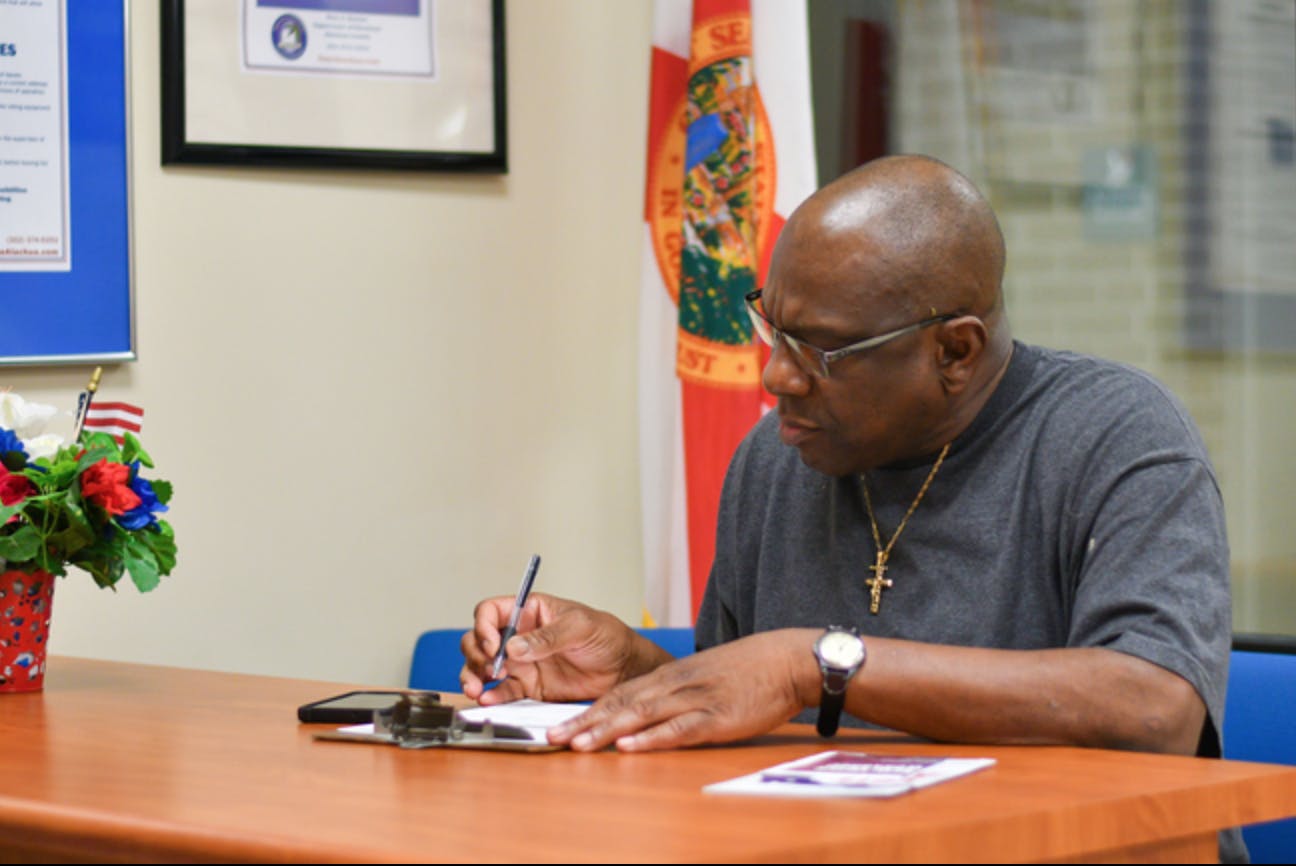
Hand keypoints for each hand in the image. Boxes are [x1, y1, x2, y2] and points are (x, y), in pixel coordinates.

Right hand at [460, 593, 668, 704]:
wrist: (623, 669)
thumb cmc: (605, 636)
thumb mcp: (579, 627)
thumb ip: (547, 637)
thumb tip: (514, 646)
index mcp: (528, 612)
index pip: (490, 612)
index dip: (484, 626)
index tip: (494, 645)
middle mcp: (519, 636)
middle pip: (478, 640)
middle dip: (475, 655)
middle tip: (487, 669)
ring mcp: (521, 663)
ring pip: (484, 667)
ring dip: (474, 676)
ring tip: (478, 689)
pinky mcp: (529, 687)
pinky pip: (503, 692)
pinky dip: (493, 696)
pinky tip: (490, 700)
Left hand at [546, 628, 819, 751]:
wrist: (787, 659)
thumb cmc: (749, 670)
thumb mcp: (704, 674)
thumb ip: (676, 691)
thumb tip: (648, 712)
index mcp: (671, 675)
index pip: (619, 692)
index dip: (587, 710)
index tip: (560, 726)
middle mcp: (676, 684)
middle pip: (621, 702)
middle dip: (585, 721)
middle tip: (553, 738)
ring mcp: (696, 699)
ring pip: (642, 714)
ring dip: (608, 729)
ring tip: (579, 744)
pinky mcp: (718, 717)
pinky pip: (680, 728)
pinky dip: (653, 737)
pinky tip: (631, 746)